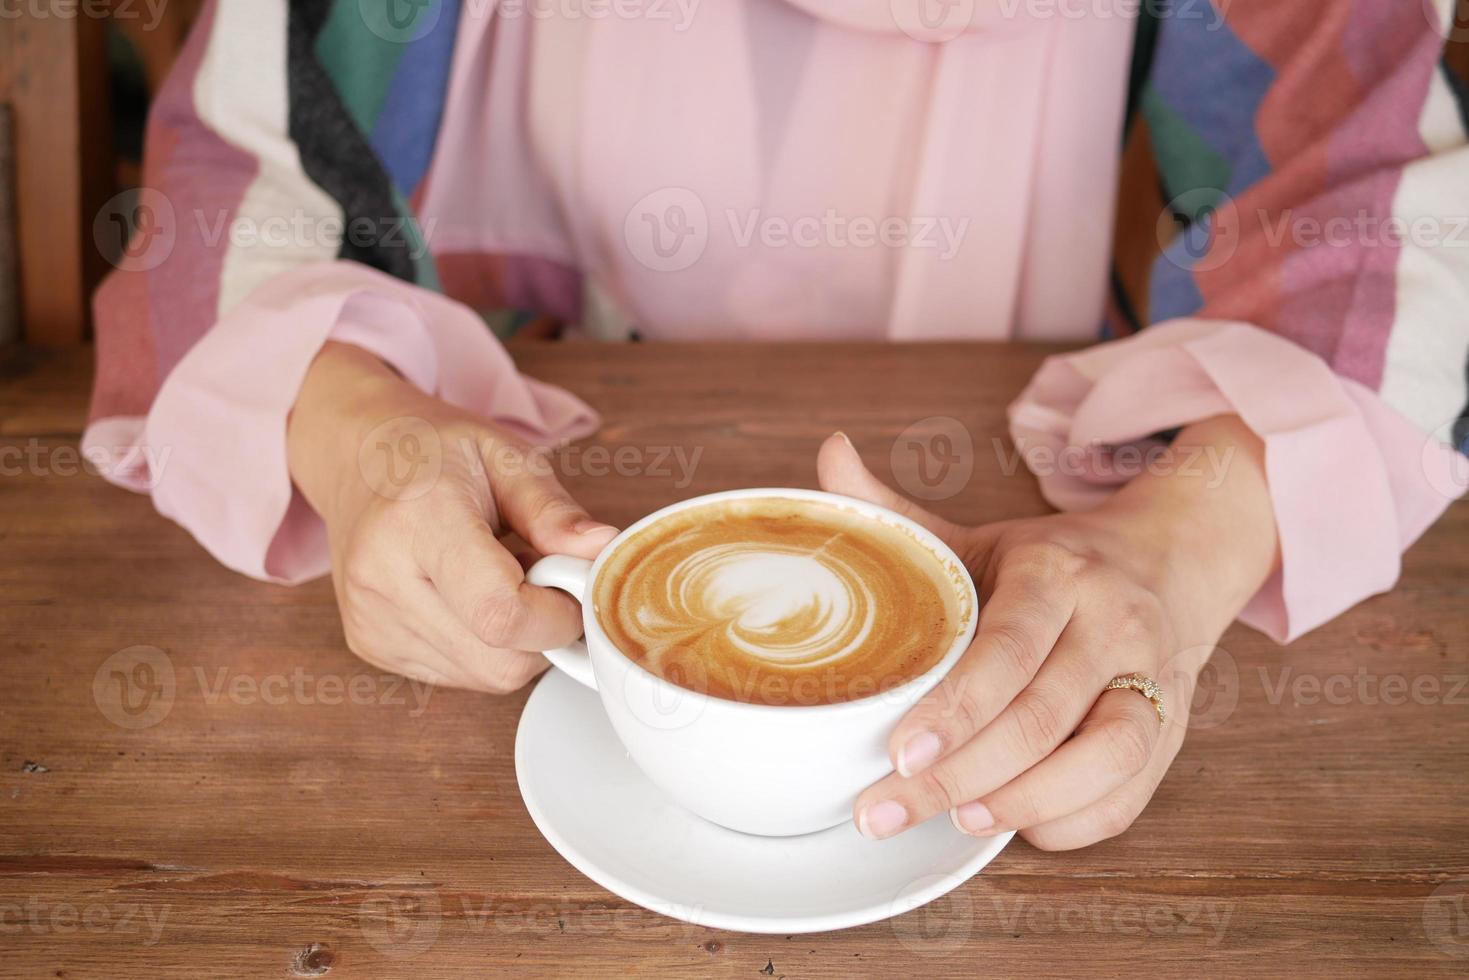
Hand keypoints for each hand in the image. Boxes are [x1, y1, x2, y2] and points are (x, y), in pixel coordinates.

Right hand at [287, 342, 616, 691]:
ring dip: (516, 642)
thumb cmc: (435, 453)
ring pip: (485, 677)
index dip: (558, 616)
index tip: (571, 583)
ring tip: (499, 580)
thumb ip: (555, 511)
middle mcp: (382, 578)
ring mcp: (371, 620)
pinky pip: (459, 676)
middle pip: (499, 662)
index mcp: (418, 520)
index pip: (501, 613)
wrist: (358, 458)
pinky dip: (485, 647)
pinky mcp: (370, 645)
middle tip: (541, 578)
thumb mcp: (506, 456)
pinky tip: (470, 599)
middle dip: (544, 632)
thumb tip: (602, 552)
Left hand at [816, 419, 1277, 849]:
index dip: (956, 708)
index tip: (898, 751)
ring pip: (1104, 760)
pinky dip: (1067, 821)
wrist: (1171, 560)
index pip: (1008, 649)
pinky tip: (1010, 821)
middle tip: (886, 809)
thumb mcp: (978, 533)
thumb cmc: (1053, 563)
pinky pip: (1127, 795)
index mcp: (1058, 573)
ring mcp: (1153, 680)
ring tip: (955, 819)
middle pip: (1042, 716)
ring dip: (1022, 802)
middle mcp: (1114, 625)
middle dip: (959, 776)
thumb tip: (828, 453)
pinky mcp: (1172, 730)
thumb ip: (898, 511)